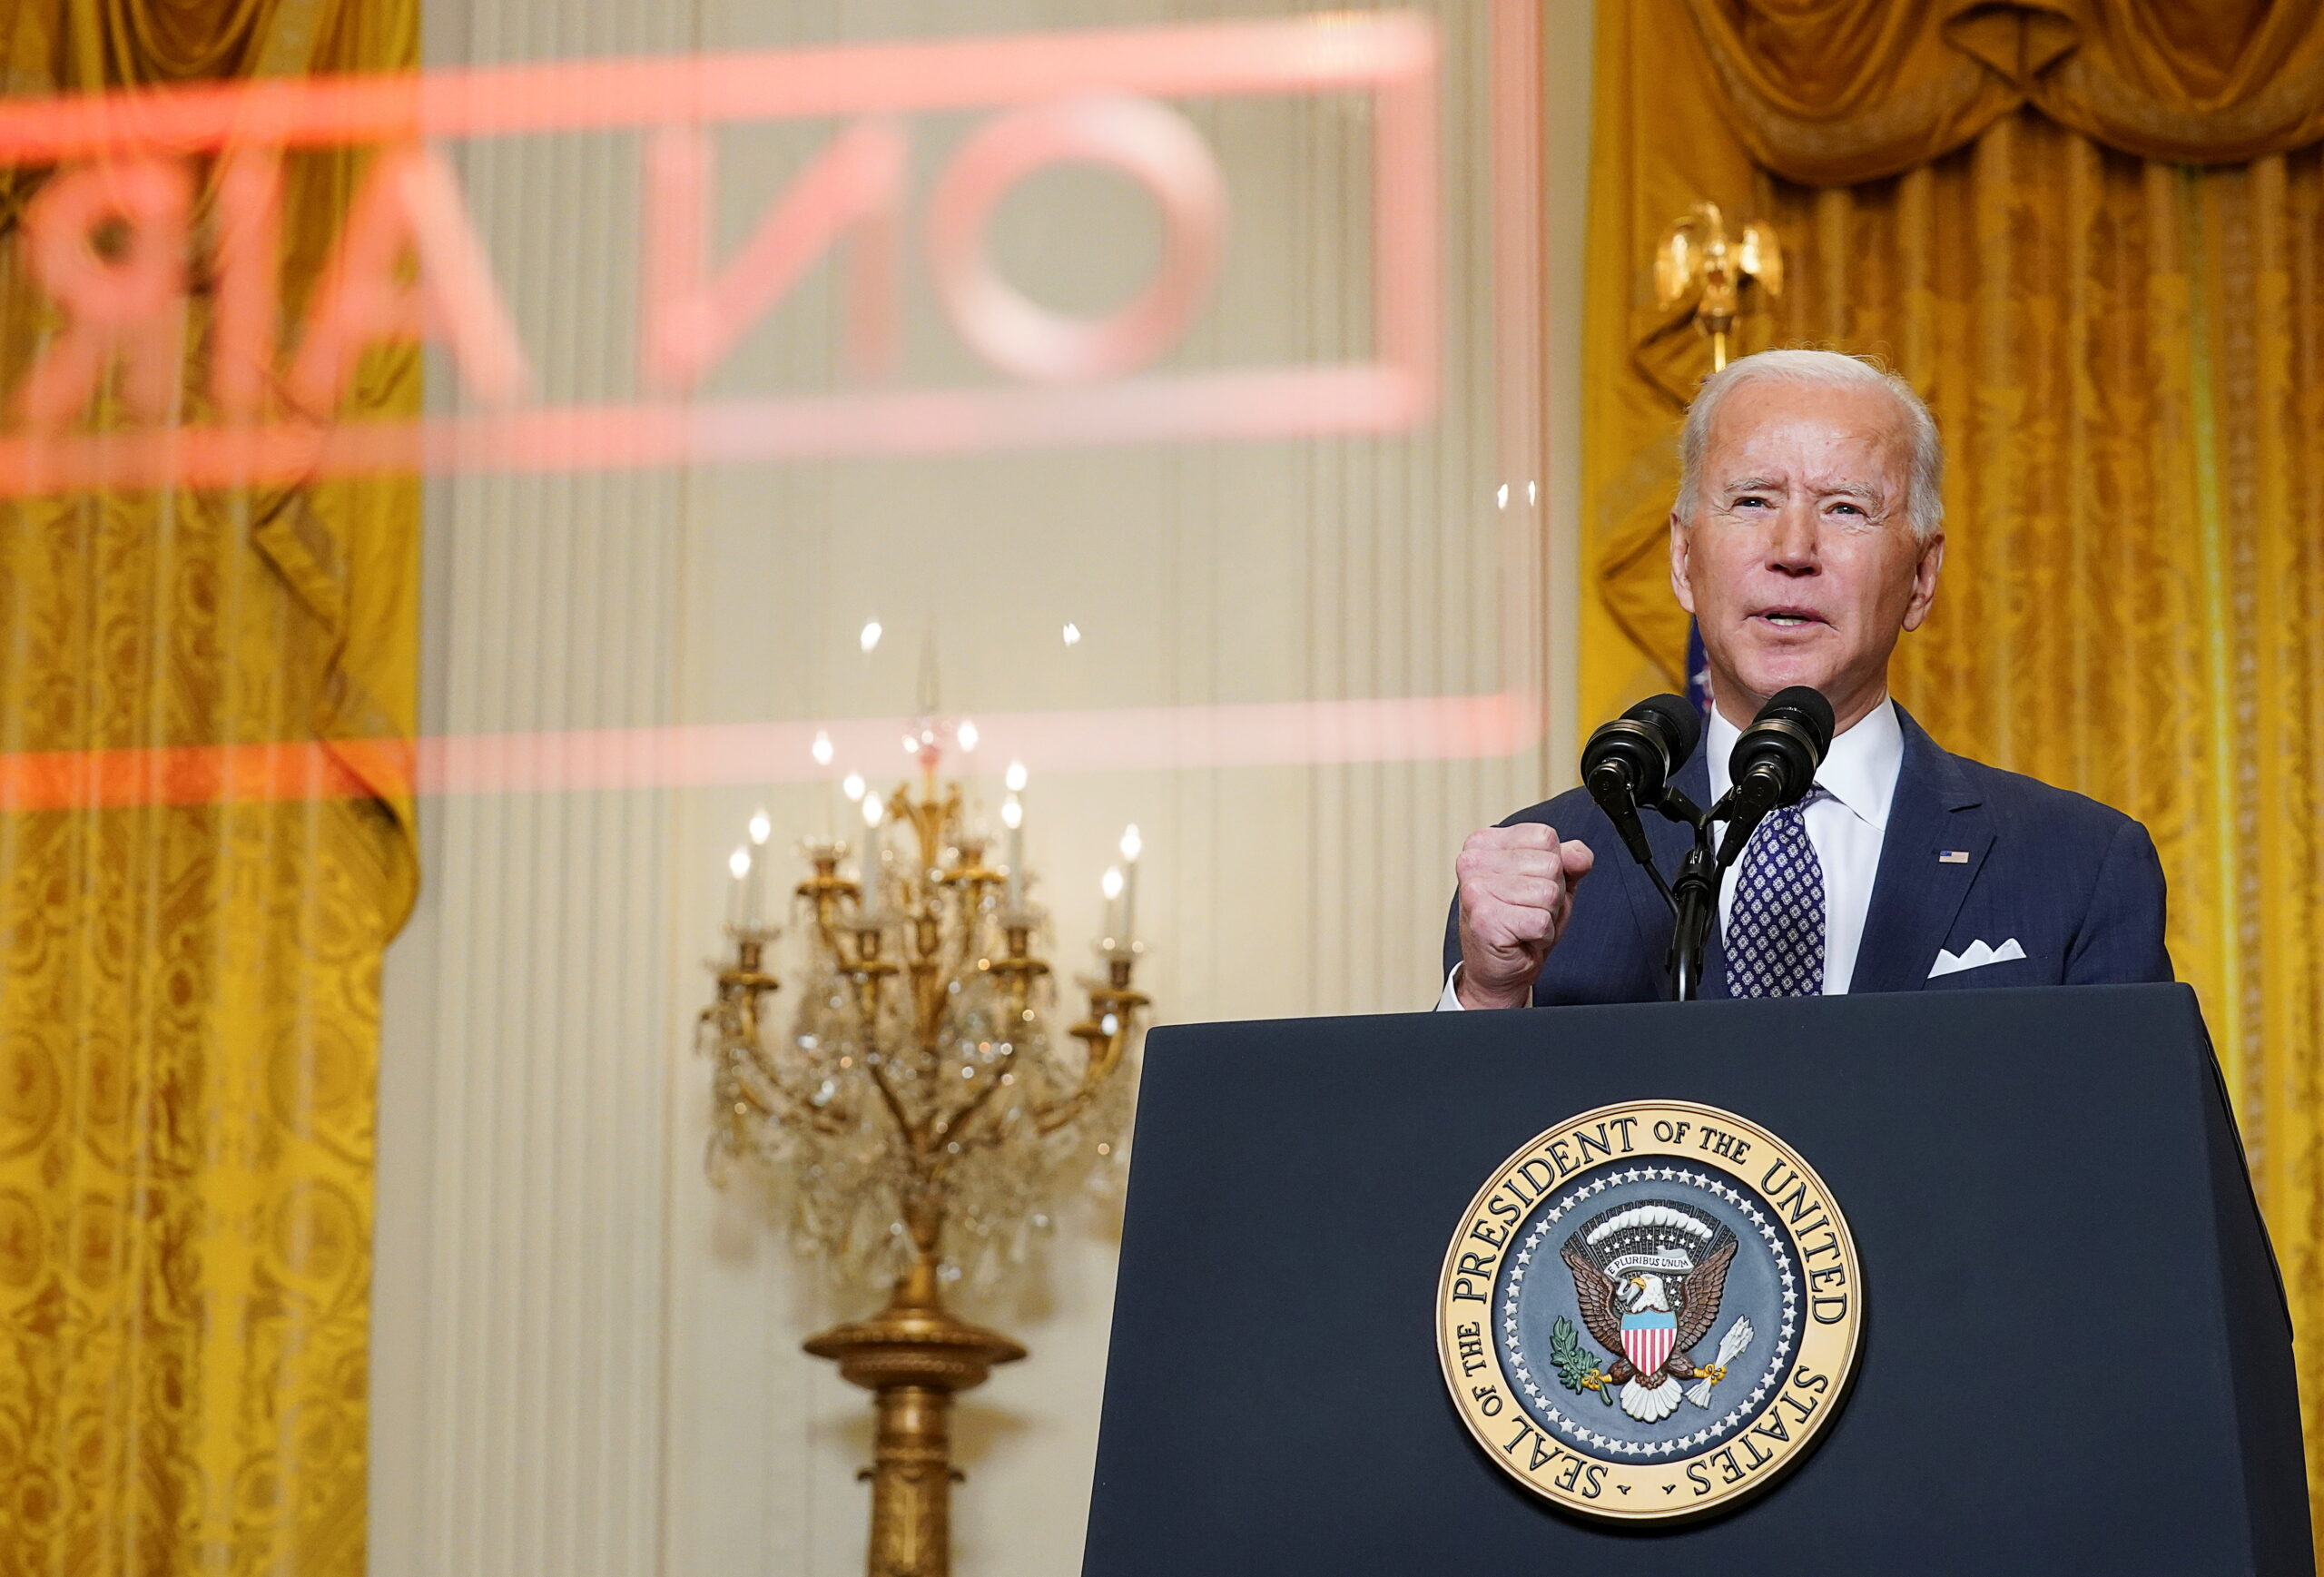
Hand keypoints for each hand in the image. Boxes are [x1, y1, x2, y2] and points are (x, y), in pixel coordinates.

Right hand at [1454, 825, 1594, 1009]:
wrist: (1499, 970)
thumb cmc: (1521, 923)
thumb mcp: (1552, 883)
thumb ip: (1570, 861)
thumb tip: (1580, 856)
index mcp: (1484, 842)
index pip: (1545, 837)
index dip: (1553, 867)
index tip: (1529, 887)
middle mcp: (1472, 861)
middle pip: (1550, 865)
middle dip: (1552, 895)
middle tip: (1526, 910)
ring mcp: (1475, 890)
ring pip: (1548, 893)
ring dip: (1547, 916)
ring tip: (1524, 924)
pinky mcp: (1485, 919)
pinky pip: (1541, 921)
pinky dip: (1542, 935)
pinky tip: (1522, 938)